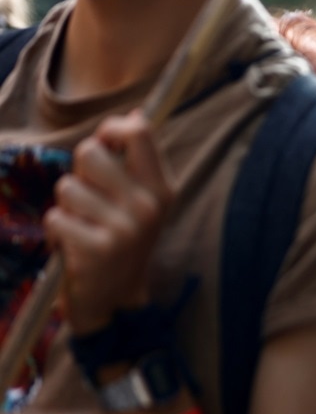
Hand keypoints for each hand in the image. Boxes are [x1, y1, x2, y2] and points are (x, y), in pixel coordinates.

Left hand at [44, 111, 173, 335]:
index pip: (139, 132)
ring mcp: (125, 228)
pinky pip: (55, 217)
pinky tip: (72, 245)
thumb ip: (138, 162)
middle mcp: (148, 206)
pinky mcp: (97, 248)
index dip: (111, 128)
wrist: (116, 298)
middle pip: (91, 153)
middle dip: (80, 173)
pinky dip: (55, 231)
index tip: (106, 143)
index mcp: (162, 189)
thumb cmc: (122, 240)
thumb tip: (135, 115)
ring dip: (66, 206)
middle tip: (91, 200)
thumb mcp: (142, 202)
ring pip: (67, 187)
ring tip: (82, 225)